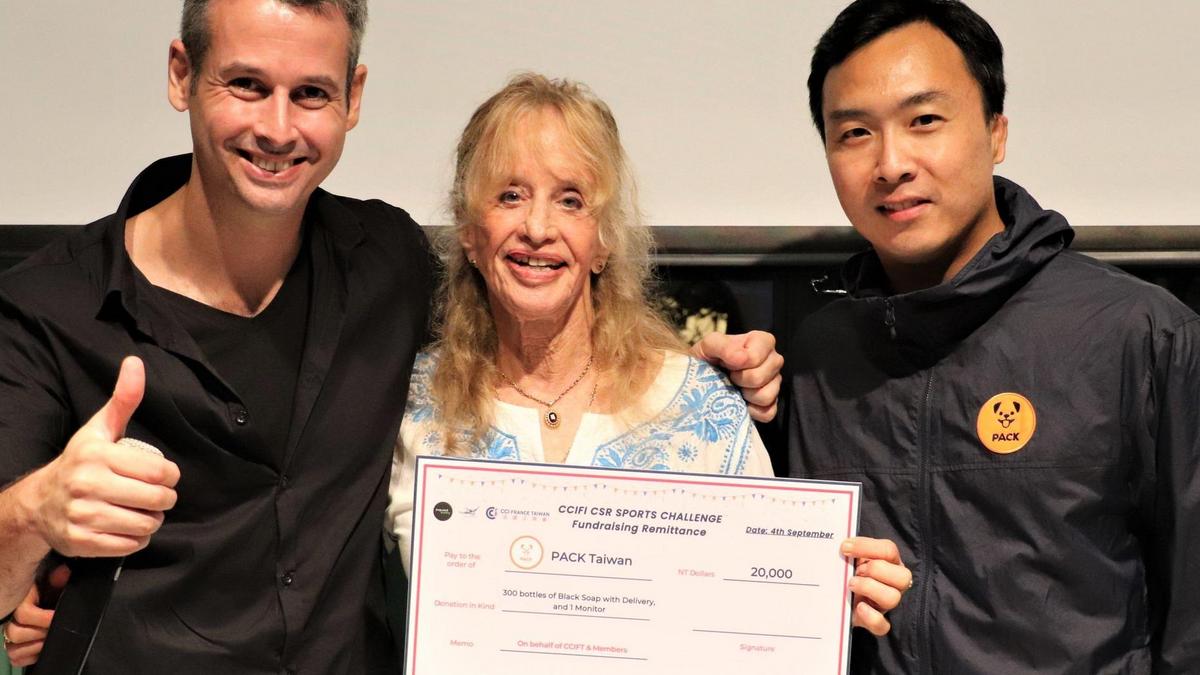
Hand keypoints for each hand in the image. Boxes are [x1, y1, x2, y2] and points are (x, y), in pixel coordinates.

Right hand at [2, 563, 66, 667]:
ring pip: (13, 648)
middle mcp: (9, 621)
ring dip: (35, 647)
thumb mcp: (52, 584)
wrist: (45, 603)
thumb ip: (56, 580)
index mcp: (18, 604)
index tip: (57, 616)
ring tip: (48, 640)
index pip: (24, 614)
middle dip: (39, 633)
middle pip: (15, 633)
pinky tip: (41, 650)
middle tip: (54, 630)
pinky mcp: (14, 648)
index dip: (44, 618)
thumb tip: (63, 572)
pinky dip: (29, 657)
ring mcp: (9, 636)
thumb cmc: (47, 592)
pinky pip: (16, 659)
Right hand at [24, 356, 178, 556]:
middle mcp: (88, 485)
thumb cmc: (80, 462)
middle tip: (156, 496)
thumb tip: (135, 362)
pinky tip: (126, 526)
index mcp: (97, 455)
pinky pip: (130, 545)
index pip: (159, 472)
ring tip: (141, 510)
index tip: (163, 476)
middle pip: (157, 500)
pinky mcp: (81, 542)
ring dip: (152, 520)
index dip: (170, 476)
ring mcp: (82, 516)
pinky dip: (137, 538)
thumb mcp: (100, 429)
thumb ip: (123, 399)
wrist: (40, 502)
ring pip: (146, 524)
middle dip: (164, 499)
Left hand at [690, 330, 782, 421]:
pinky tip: (741, 401)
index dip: (739, 363)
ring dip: (745, 395)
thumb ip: (722, 344)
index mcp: (762, 342)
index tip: (727, 363)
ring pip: (766, 396)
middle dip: (739, 380)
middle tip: (729, 376)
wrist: (699, 378)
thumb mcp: (708, 345)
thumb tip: (741, 358)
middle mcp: (773, 360)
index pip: (756, 357)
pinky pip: (767, 412)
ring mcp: (774, 383)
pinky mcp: (771, 404)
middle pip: (760, 377)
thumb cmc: (707, 359)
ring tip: (735, 388)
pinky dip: (751, 411)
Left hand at [843, 536, 911, 636]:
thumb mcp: (849, 558)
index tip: (845, 548)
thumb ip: (849, 550)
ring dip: (870, 588)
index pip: (889, 550)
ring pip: (893, 598)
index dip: (867, 547)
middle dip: (876, 569)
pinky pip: (882, 626)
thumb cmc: (845, 572)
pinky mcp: (876, 623)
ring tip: (851, 585)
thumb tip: (841, 544)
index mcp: (889, 562)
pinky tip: (858, 607)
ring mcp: (886, 604)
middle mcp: (893, 583)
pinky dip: (871, 617)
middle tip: (856, 570)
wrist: (834, 598)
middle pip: (903, 576)